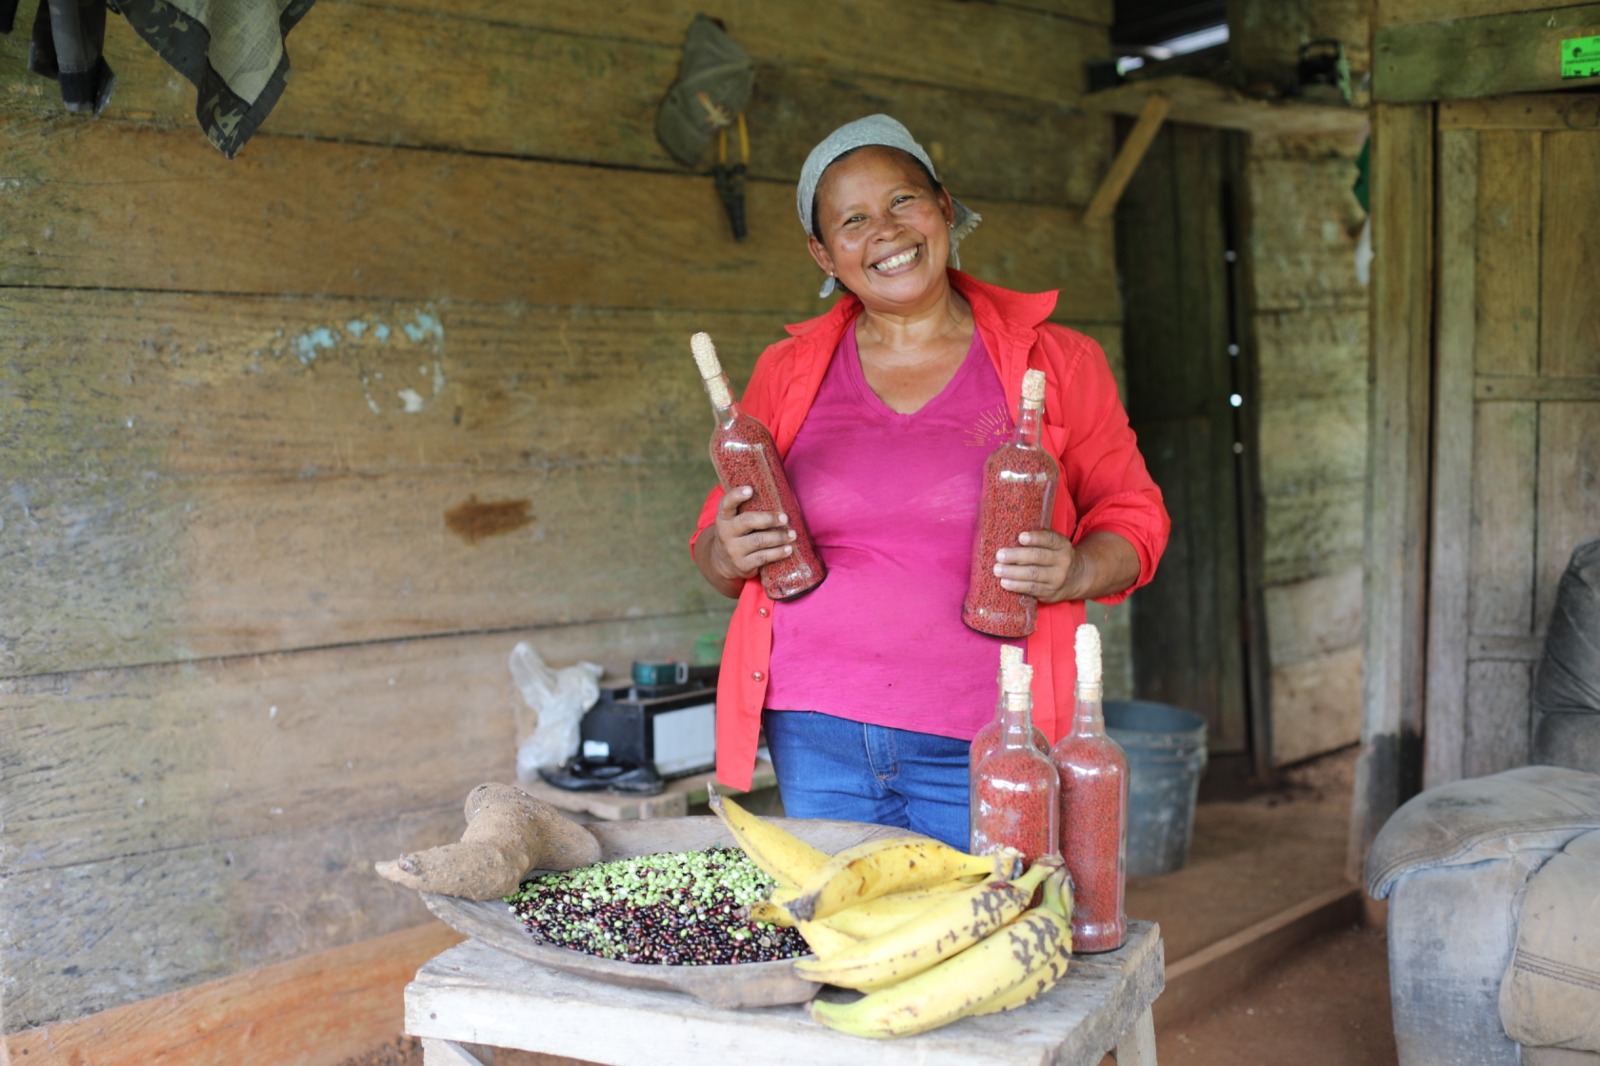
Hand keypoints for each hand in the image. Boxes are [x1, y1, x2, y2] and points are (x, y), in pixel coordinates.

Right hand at [696, 486, 795, 596]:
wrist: (722, 562)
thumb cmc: (737, 533)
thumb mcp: (734, 519)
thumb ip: (747, 507)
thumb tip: (777, 487)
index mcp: (724, 517)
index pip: (726, 503)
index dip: (737, 495)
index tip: (750, 489)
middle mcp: (726, 533)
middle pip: (746, 522)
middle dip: (768, 519)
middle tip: (785, 518)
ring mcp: (733, 550)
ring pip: (758, 541)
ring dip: (778, 537)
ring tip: (792, 534)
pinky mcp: (742, 565)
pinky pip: (762, 558)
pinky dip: (777, 553)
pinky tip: (788, 549)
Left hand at [995, 530, 1141, 605]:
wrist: (1077, 577)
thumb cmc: (1055, 555)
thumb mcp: (1054, 544)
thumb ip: (1038, 538)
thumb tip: (1007, 531)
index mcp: (1062, 545)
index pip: (1050, 539)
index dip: (1035, 538)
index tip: (1021, 537)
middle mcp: (1062, 561)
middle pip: (1038, 557)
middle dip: (1016, 556)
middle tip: (999, 555)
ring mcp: (1057, 578)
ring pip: (1033, 575)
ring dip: (1013, 572)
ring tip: (997, 569)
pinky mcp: (1050, 593)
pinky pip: (1032, 589)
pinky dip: (1017, 586)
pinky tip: (1005, 582)